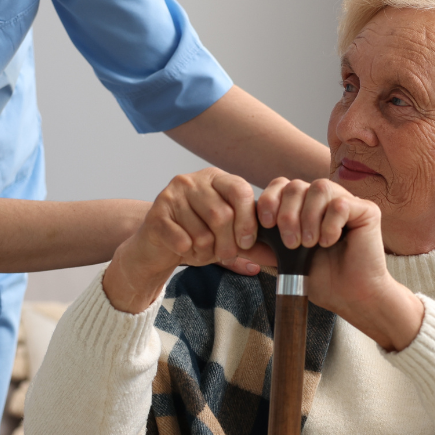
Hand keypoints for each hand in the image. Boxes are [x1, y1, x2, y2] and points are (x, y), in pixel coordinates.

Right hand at [101, 168, 274, 312]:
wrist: (155, 246)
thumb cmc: (194, 236)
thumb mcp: (226, 236)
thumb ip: (251, 244)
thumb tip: (279, 256)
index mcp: (215, 178)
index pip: (240, 190)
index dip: (247, 220)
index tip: (247, 242)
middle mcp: (192, 181)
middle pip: (222, 214)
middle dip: (227, 243)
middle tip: (224, 254)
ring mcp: (171, 195)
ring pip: (202, 232)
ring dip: (205, 251)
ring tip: (200, 251)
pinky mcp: (156, 214)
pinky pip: (182, 240)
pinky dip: (188, 252)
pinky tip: (184, 250)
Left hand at [258, 178, 424, 351]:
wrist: (350, 297)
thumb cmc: (320, 279)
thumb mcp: (283, 260)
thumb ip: (262, 246)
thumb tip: (233, 238)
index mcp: (304, 206)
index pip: (281, 185)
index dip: (270, 200)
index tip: (266, 225)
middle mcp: (325, 200)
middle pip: (297, 185)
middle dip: (287, 214)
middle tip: (291, 243)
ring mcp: (347, 202)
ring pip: (320, 187)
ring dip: (309, 217)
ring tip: (310, 244)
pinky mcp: (367, 210)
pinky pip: (342, 203)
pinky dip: (331, 223)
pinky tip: (329, 242)